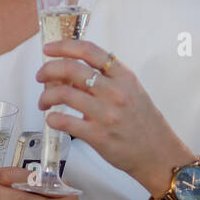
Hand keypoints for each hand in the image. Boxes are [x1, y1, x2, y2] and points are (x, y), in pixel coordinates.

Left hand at [37, 40, 191, 195]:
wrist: (158, 154)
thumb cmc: (143, 122)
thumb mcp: (132, 90)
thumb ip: (107, 78)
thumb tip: (72, 71)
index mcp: (123, 76)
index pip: (89, 51)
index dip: (64, 46)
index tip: (48, 49)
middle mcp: (115, 92)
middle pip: (71, 69)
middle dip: (48, 70)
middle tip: (41, 76)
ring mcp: (106, 114)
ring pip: (63, 94)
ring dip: (46, 96)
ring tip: (44, 101)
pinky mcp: (98, 136)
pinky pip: (65, 122)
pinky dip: (52, 118)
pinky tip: (51, 119)